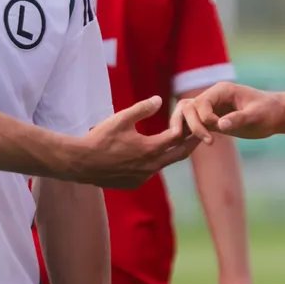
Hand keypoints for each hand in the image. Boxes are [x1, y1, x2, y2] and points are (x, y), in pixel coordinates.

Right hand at [73, 98, 195, 188]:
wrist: (82, 164)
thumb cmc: (100, 138)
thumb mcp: (121, 119)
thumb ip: (142, 109)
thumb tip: (159, 100)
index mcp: (150, 148)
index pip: (176, 137)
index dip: (185, 127)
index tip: (193, 120)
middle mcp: (151, 166)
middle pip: (178, 154)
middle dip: (191, 144)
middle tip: (202, 136)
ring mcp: (143, 177)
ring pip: (164, 164)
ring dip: (172, 153)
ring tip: (179, 144)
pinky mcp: (134, 183)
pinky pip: (150, 172)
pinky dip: (156, 162)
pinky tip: (153, 156)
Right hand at [176, 83, 284, 142]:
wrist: (275, 115)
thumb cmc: (269, 111)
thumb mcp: (257, 116)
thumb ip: (238, 118)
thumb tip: (220, 125)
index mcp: (222, 90)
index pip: (201, 102)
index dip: (204, 118)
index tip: (218, 129)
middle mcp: (212, 98)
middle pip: (188, 108)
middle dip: (191, 125)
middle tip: (208, 142)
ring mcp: (210, 109)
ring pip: (186, 115)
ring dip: (183, 129)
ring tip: (182, 146)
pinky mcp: (212, 121)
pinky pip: (193, 126)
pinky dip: (188, 136)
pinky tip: (185, 150)